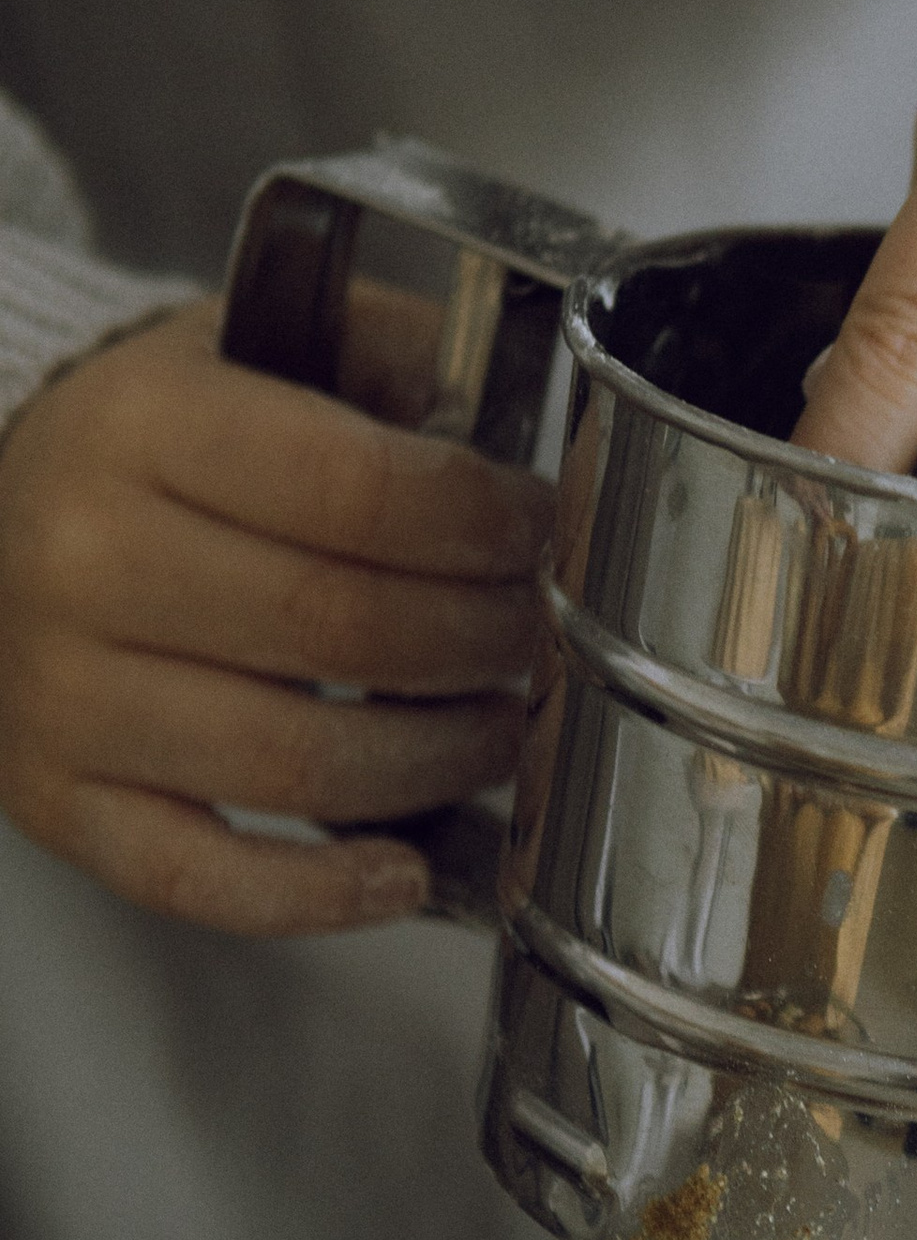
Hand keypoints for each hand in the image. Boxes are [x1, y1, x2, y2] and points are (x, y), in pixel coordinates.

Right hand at [0, 306, 549, 933]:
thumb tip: (516, 436)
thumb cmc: (151, 445)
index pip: (362, 490)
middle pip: (346, 630)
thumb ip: (391, 362)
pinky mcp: (59, 799)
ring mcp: (66, 693)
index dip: (484, 525)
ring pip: (298, 763)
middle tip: (528, 633)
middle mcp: (88, 557)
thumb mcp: (258, 346)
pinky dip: (318, 893)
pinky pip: (202, 878)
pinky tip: (399, 866)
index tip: (533, 533)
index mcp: (146, 426)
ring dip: (437, 760)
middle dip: (481, 642)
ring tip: (493, 729)